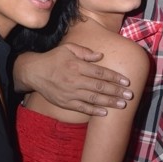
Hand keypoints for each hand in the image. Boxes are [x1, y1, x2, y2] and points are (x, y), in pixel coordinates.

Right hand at [14, 43, 132, 115]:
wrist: (33, 72)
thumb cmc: (53, 59)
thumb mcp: (67, 48)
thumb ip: (85, 52)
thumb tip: (100, 56)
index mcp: (77, 66)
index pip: (100, 72)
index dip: (114, 77)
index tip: (126, 81)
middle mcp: (75, 80)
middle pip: (100, 87)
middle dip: (116, 91)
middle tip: (129, 95)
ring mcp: (70, 93)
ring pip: (93, 98)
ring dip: (109, 102)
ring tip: (122, 104)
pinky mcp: (65, 102)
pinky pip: (82, 108)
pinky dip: (94, 111)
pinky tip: (105, 112)